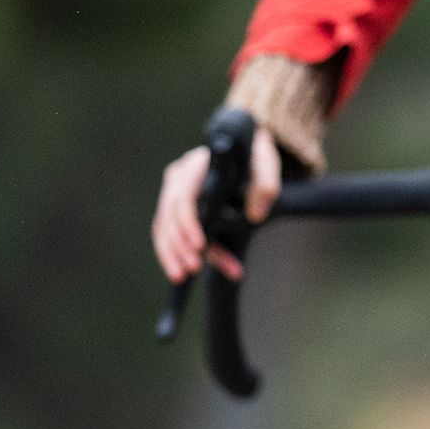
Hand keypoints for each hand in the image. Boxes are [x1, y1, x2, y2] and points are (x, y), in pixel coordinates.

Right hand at [151, 124, 280, 283]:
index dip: (189, 223)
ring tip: (182, 278)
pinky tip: (186, 274)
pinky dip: (176, 254)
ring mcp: (174, 193)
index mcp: (197, 165)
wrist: (245, 150)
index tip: (201, 245)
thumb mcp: (266, 164)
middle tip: (191, 270)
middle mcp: (179, 178)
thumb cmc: (254, 156)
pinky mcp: (176, 209)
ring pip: (163, 228)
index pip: (184, 197)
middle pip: (169, 216)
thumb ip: (266, 184)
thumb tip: (255, 216)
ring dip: (171, 254)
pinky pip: (169, 234)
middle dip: (178, 246)